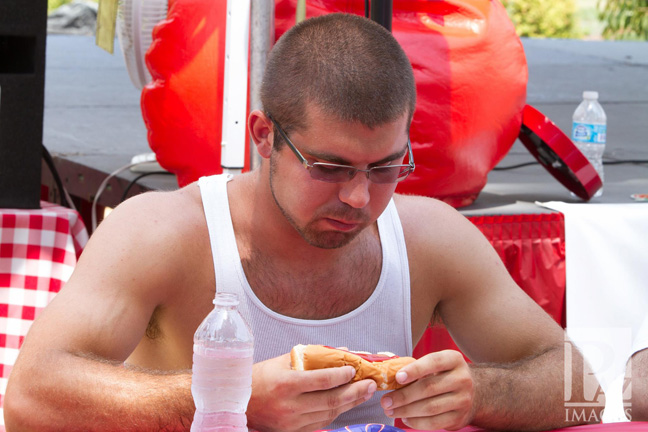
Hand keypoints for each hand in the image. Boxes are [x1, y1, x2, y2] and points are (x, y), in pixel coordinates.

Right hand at [247, 353, 377, 431]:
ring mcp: (291, 422)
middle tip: (370, 385)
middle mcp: (290, 406)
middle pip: (330, 400)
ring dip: (350, 404)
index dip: (342, 375)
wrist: (239, 402)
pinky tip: (346, 404)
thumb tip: (342, 352)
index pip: (322, 380)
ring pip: (328, 414)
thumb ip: (313, 357)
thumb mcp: (284, 361)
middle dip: (355, 392)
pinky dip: (335, 413)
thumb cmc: (262, 376)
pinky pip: (320, 423)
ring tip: (364, 394)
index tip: (354, 369)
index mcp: (286, 384)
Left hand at [380, 350, 473, 430]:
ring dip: (406, 411)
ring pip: (430, 407)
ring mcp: (463, 399)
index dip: (414, 370)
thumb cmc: (445, 376)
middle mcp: (462, 378)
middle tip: (385, 400)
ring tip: (390, 411)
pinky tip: (405, 418)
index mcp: (453, 360)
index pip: (433, 362)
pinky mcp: (460, 418)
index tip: (397, 378)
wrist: (474, 394)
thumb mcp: (437, 365)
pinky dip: (416, 422)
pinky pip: (434, 422)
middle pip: (429, 388)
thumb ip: (418, 368)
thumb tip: (389, 378)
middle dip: (403, 396)